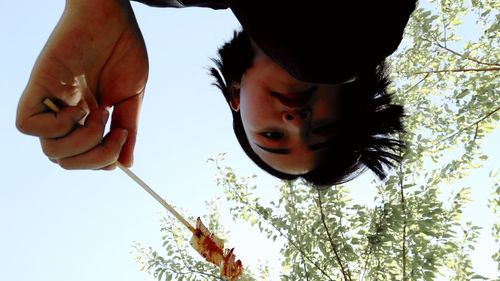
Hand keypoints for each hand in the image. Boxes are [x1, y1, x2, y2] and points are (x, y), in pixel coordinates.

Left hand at [16, 0, 147, 168]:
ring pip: (49, 151)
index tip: (123, 140)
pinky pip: (27, 124)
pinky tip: (77, 109)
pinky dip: (55, 127)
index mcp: (85, 117)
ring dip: (83, 142)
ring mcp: (51, 101)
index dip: (101, 161)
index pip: (81, 157)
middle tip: (116, 133)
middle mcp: (65, 114)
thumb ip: (128, 130)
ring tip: (100, 114)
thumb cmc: (122, 51)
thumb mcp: (131, 98)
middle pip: (63, 161)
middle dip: (95, 158)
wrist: (113, 17)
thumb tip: (126, 164)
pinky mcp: (39, 85)